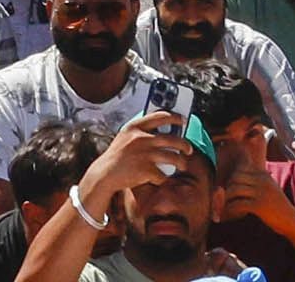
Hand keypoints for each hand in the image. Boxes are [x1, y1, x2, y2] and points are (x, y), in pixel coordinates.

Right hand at [87, 122, 208, 214]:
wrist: (105, 174)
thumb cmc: (118, 156)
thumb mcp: (125, 137)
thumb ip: (141, 132)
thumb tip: (165, 131)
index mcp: (134, 127)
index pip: (160, 116)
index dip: (174, 117)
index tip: (183, 119)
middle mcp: (140, 138)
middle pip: (173, 139)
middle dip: (185, 144)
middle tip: (189, 149)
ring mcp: (144, 154)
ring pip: (174, 158)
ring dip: (182, 162)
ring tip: (182, 165)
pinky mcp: (147, 170)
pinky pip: (163, 175)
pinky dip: (162, 178)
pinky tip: (158, 178)